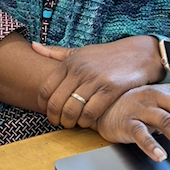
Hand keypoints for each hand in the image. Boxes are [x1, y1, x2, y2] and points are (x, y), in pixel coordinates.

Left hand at [32, 38, 161, 128]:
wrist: (136, 54)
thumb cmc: (105, 55)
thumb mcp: (79, 51)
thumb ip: (56, 52)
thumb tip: (33, 46)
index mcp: (69, 62)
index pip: (46, 88)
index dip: (43, 105)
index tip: (47, 112)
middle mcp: (79, 70)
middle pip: (57, 102)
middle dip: (54, 117)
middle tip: (58, 123)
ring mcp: (95, 80)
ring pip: (72, 109)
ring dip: (69, 122)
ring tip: (72, 124)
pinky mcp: (110, 89)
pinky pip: (92, 112)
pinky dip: (86, 121)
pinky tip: (87, 121)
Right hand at [93, 84, 169, 167]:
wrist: (102, 105)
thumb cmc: (136, 105)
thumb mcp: (165, 104)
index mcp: (168, 92)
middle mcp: (156, 96)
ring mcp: (140, 107)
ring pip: (166, 122)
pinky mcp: (125, 120)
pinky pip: (140, 132)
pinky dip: (151, 145)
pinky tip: (161, 156)